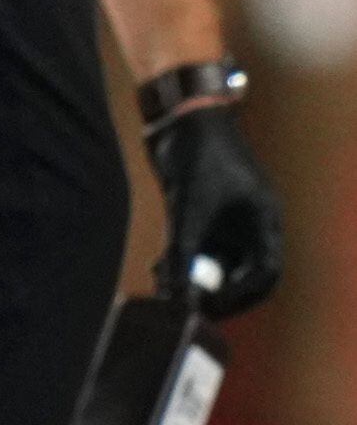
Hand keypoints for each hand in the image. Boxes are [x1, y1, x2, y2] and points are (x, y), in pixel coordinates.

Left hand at [148, 103, 283, 318]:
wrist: (180, 116)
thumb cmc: (198, 152)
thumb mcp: (188, 206)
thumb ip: (182, 250)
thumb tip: (173, 293)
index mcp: (263, 220)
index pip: (266, 272)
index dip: (243, 295)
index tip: (212, 306)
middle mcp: (249, 224)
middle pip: (242, 275)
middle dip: (215, 294)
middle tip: (186, 308)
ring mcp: (225, 220)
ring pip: (215, 264)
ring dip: (192, 279)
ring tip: (164, 288)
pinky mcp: (201, 215)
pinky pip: (197, 249)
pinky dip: (180, 262)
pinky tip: (159, 269)